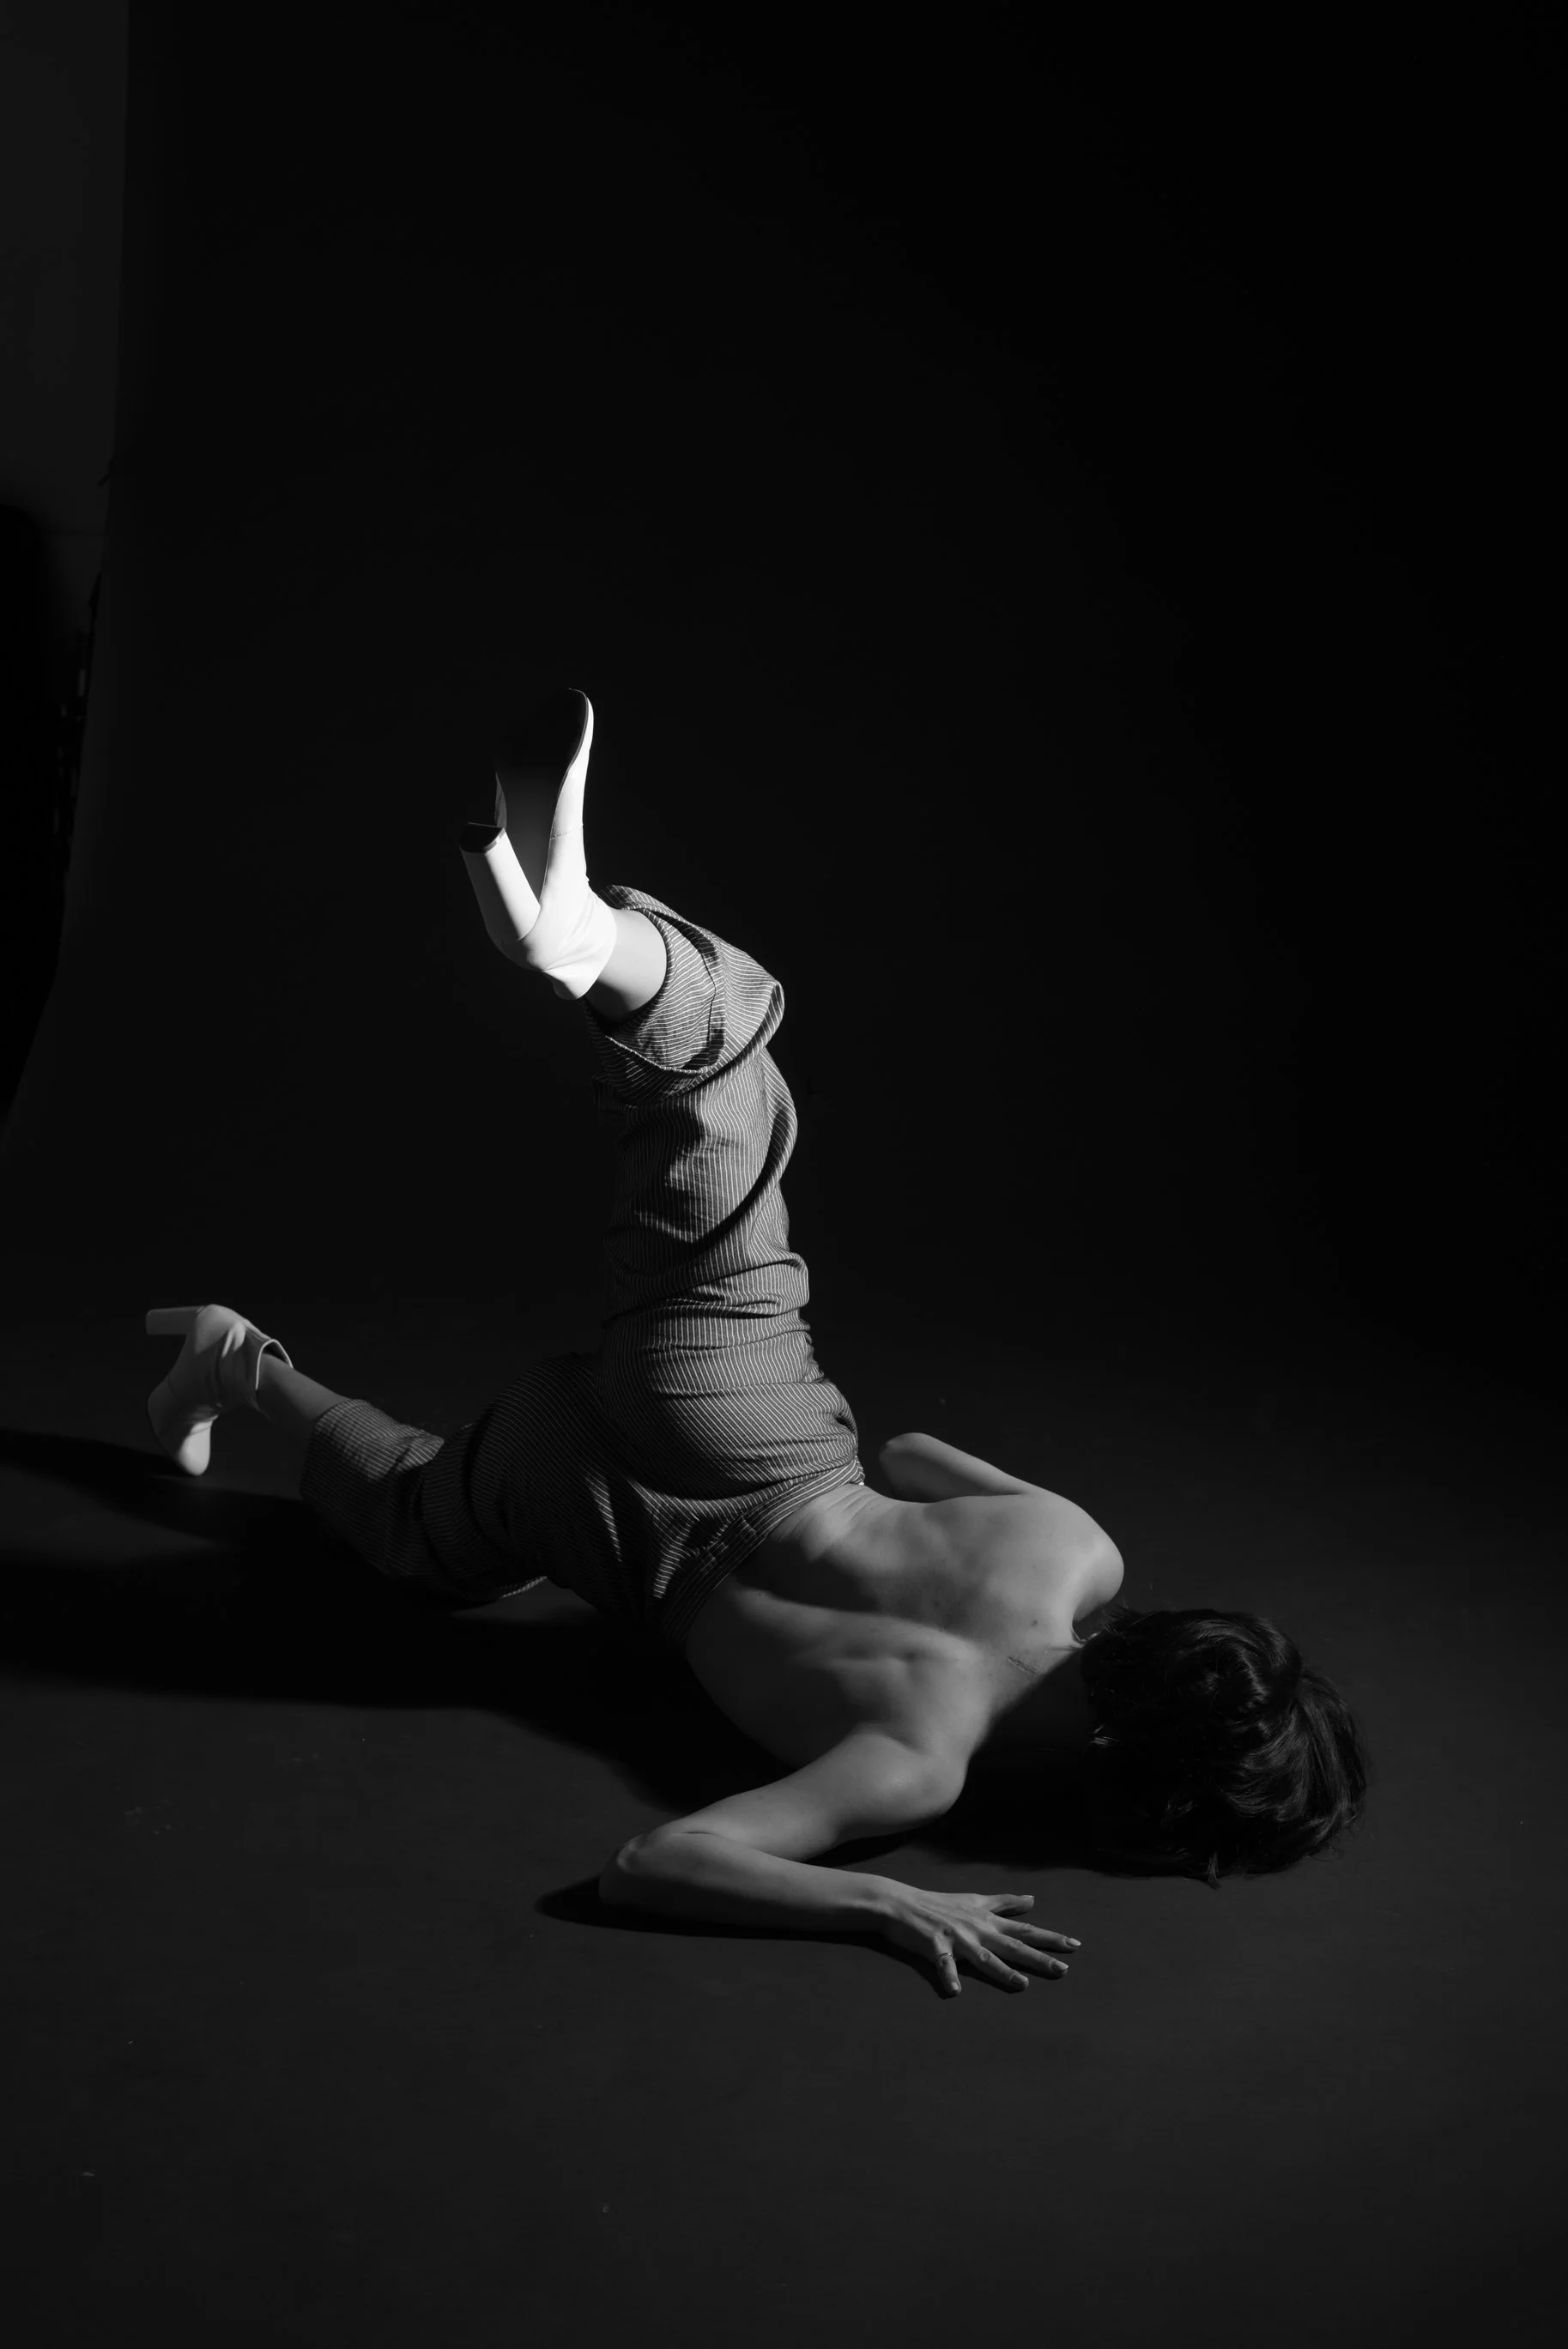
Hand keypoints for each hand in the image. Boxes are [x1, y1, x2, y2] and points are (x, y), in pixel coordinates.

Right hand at [875, 1883, 1078, 1997]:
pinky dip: (948, 1976)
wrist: (900, 1902)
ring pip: (984, 1957)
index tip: (1074, 1945)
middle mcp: (976, 1930)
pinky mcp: (934, 1946)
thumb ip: (1004, 1903)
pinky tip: (955, 1991)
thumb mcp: (975, 1900)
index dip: (1049, 1938)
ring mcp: (956, 1938)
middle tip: (1063, 1969)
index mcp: (986, 1921)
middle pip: (1012, 1946)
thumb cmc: (938, 1903)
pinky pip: (943, 1964)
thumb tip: (1032, 1899)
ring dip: (1003, 1970)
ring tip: (1022, 1984)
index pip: (1024, 1930)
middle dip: (1038, 1957)